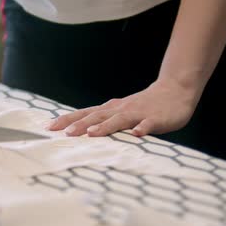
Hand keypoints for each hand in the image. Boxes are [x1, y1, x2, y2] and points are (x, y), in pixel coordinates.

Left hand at [46, 78, 202, 136]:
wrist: (175, 91)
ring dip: (106, 127)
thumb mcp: (121, 112)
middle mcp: (121, 109)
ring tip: (92, 134)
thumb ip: (105, 121)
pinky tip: (136, 134)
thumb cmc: (144, 105)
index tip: (50, 127)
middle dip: (80, 125)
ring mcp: (138, 113)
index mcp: (111, 109)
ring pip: (119, 120)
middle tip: (64, 134)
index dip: (68, 120)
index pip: (85, 114)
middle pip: (97, 116)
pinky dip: (141, 128)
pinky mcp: (155, 118)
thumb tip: (82, 133)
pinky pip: (148, 124)